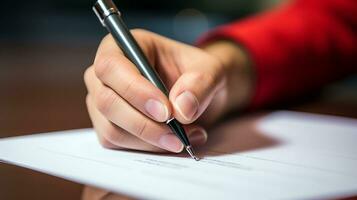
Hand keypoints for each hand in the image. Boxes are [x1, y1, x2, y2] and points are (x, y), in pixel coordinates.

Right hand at [84, 29, 251, 152]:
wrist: (199, 94)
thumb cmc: (198, 73)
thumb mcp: (210, 69)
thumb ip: (200, 82)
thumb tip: (181, 108)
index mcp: (124, 46)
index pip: (111, 67)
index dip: (135, 91)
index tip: (165, 112)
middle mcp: (107, 74)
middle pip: (106, 101)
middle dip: (143, 123)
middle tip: (177, 135)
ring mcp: (104, 101)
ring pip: (111, 128)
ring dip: (149, 140)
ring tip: (186, 137)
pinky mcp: (110, 125)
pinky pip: (118, 144)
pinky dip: (147, 148)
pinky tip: (173, 141)